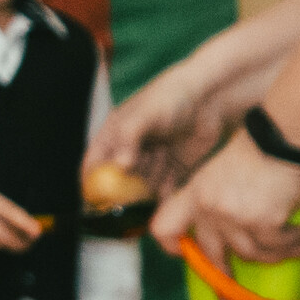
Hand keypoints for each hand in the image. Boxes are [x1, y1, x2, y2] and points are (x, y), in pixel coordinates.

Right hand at [90, 55, 234, 191]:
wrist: (208, 97)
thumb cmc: (169, 97)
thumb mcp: (144, 115)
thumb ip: (129, 138)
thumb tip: (120, 166)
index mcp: (113, 137)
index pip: (93, 165)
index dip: (91, 185)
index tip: (95, 203)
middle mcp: (129, 152)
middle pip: (117, 183)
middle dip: (123, 193)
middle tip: (132, 200)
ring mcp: (152, 162)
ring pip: (142, 188)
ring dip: (148, 189)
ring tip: (160, 166)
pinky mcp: (174, 170)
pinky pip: (165, 190)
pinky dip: (166, 195)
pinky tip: (172, 186)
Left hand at [151, 130, 299, 267]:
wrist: (280, 139)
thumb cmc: (256, 152)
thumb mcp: (219, 174)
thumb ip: (215, 201)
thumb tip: (224, 232)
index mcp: (194, 195)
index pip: (165, 227)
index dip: (172, 246)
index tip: (185, 257)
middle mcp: (210, 210)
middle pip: (211, 255)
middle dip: (223, 284)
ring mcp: (235, 218)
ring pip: (251, 254)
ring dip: (275, 255)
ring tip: (295, 249)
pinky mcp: (264, 224)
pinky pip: (277, 246)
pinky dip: (292, 243)